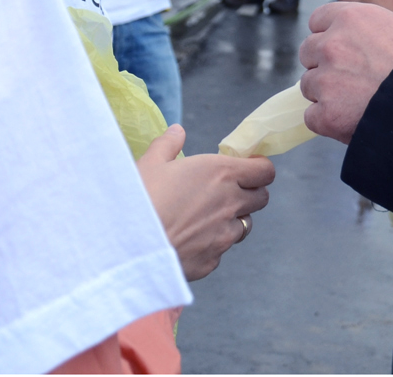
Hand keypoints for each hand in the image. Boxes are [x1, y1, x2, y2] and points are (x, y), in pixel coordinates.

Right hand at [136, 125, 274, 279]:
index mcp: (221, 173)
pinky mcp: (212, 260)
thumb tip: (177, 131)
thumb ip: (168, 144)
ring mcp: (224, 235)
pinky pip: (220, 250)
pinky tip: (187, 241)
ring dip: (231, 220)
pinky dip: (211, 245)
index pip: (264, 171)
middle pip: (261, 198)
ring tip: (204, 218)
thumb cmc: (140, 198)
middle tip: (227, 192)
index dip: (258, 169)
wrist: (128, 247)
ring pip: (244, 226)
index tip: (247, 169)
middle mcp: (230, 203)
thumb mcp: (150, 163)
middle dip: (249, 193)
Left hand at [299, 2, 392, 143]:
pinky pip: (312, 118)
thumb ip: (367, 34)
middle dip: (325, 65)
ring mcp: (326, 79)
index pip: (318, 21)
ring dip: (327, 95)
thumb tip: (354, 48)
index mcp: (351, 17)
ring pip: (308, 86)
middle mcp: (332, 43)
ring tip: (361, 103)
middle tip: (353, 80)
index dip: (329, 37)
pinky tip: (354, 122)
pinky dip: (328, 122)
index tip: (343, 51)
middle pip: (308, 52)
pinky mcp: (327, 113)